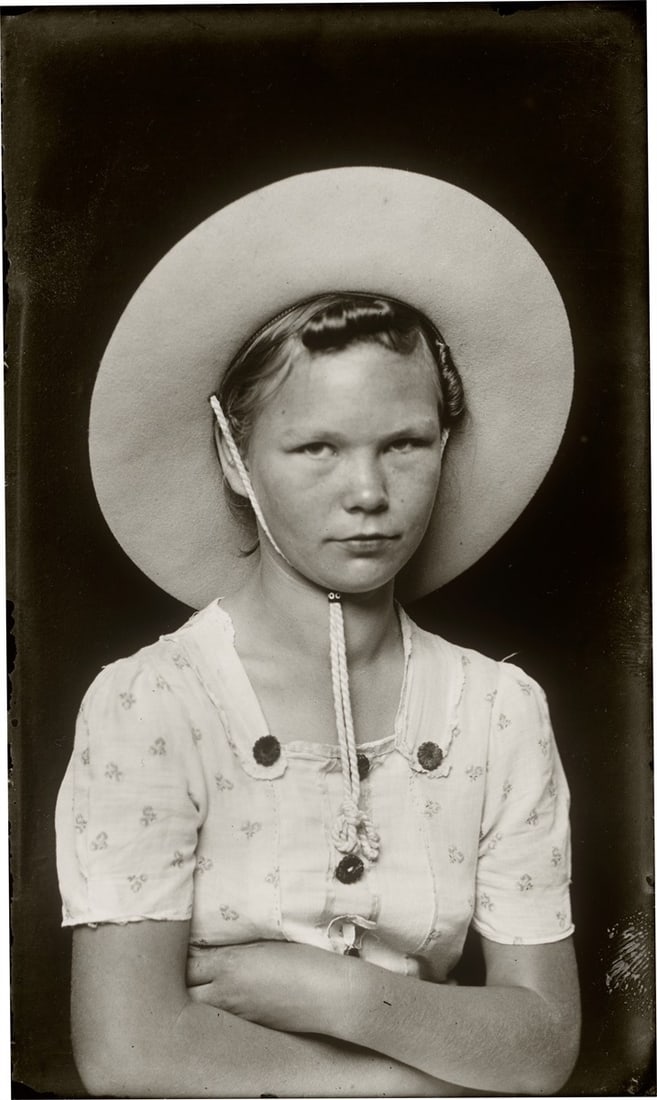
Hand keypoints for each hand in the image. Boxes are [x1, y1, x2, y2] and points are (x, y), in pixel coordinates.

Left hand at [186, 940, 350, 1034]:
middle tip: (180, 966)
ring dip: (194, 996)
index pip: (187, 962)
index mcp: (229, 964)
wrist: (331, 995)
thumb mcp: (266, 943)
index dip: (180, 954)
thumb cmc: (305, 960)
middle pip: (183, 990)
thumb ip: (235, 947)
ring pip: (198, 1008)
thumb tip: (216, 948)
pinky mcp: (249, 1026)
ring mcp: (236, 1012)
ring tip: (197, 983)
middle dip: (178, 980)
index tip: (180, 944)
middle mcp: (226, 991)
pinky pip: (220, 1017)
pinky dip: (215, 1007)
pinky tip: (223, 997)